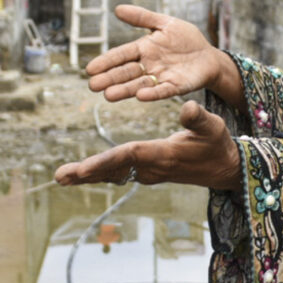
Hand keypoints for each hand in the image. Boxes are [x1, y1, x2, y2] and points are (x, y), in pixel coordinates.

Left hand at [54, 101, 241, 190]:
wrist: (224, 169)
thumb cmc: (218, 144)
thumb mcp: (213, 127)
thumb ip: (199, 118)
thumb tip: (188, 105)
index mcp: (163, 154)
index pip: (129, 156)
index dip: (105, 161)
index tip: (81, 168)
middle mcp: (152, 167)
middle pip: (114, 170)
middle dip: (86, 174)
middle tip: (59, 176)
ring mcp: (149, 172)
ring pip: (114, 174)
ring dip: (87, 176)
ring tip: (61, 177)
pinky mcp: (149, 172)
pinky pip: (119, 173)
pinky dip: (100, 173)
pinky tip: (83, 174)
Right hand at [85, 5, 241, 107]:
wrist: (208, 56)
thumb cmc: (186, 39)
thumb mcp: (164, 23)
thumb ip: (142, 18)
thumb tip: (117, 9)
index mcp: (143, 49)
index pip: (121, 55)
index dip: (106, 62)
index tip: (90, 68)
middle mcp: (148, 65)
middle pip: (125, 72)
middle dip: (109, 79)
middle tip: (93, 85)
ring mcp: (161, 77)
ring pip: (139, 84)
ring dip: (124, 90)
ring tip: (109, 95)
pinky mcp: (176, 86)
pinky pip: (163, 90)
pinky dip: (152, 93)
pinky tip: (140, 96)